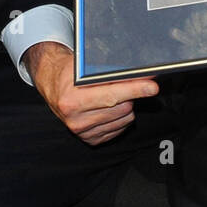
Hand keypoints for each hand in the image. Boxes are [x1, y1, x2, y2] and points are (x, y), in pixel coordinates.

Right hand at [25, 41, 158, 144]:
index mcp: (72, 100)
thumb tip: (140, 74)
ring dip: (125, 105)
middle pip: (122, 107)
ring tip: (111, 94)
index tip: (152, 87)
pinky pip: (120, 129)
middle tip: (123, 83)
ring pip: (124, 118)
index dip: (135, 89)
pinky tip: (108, 107)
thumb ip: (109, 71)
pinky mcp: (90, 140)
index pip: (112, 95)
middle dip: (129, 93)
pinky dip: (120, 116)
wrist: (53, 86)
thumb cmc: (69, 72)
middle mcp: (76, 119)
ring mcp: (83, 132)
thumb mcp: (83, 66)